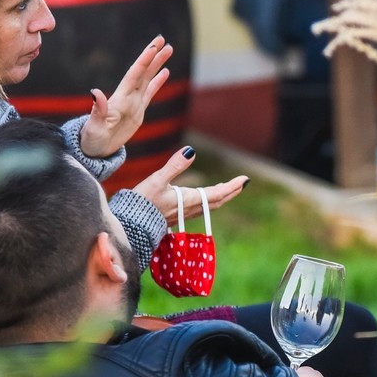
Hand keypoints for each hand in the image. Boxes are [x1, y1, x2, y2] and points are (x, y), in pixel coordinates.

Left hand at [78, 36, 173, 157]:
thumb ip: (97, 109)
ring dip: (157, 64)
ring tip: (168, 49)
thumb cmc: (92, 139)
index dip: (144, 61)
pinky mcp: (137, 111)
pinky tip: (165, 72)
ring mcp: (133, 103)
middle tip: (162, 39)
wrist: (93, 150)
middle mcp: (127, 97)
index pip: (134, 75)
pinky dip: (158, 81)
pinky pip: (150, 92)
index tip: (153, 47)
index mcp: (120, 99)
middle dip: (152, 55)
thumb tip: (95, 92)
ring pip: (148, 78)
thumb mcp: (94, 126)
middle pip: (143, 72)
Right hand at [132, 146, 249, 219]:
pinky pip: (201, 209)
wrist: (130, 225)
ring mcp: (185, 214)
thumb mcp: (157, 180)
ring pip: (210, 206)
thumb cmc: (142, 202)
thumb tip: (190, 151)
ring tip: (230, 188)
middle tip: (243, 182)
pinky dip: (210, 201)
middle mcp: (191, 209)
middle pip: (218, 201)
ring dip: (222, 196)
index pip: (218, 193)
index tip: (246, 179)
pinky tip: (207, 197)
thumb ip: (174, 165)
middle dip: (232, 191)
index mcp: (189, 199)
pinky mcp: (179, 217)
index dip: (233, 187)